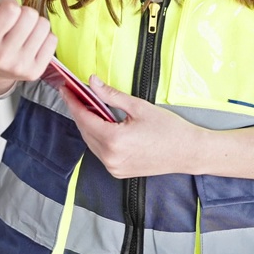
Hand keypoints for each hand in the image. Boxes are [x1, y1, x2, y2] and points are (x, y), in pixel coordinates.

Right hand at [0, 0, 56, 91]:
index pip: (11, 9)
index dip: (9, 4)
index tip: (5, 11)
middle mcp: (3, 56)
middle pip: (30, 15)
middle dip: (23, 13)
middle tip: (15, 22)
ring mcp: (21, 65)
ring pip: (44, 25)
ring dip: (35, 24)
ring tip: (24, 31)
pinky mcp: (36, 71)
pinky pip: (52, 40)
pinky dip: (44, 37)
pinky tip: (32, 42)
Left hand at [61, 76, 208, 178]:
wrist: (187, 152)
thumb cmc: (168, 129)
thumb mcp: (138, 106)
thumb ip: (111, 95)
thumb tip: (92, 82)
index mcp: (113, 140)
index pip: (84, 117)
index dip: (72, 101)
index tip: (65, 89)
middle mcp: (110, 157)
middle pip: (84, 130)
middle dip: (78, 111)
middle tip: (74, 93)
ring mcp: (113, 167)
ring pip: (91, 142)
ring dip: (86, 124)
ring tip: (86, 105)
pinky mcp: (118, 171)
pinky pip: (100, 151)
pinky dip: (97, 137)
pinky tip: (99, 123)